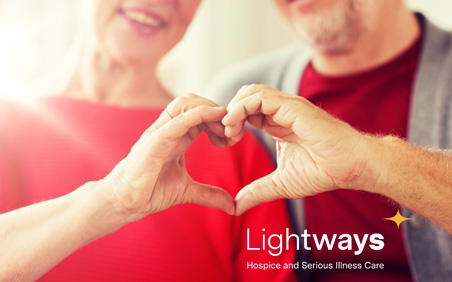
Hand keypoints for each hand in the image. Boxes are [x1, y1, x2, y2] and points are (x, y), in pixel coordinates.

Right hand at [102, 94, 234, 221]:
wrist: (126, 201)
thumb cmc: (150, 191)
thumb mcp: (188, 191)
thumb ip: (210, 194)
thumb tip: (233, 206)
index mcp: (178, 135)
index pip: (201, 113)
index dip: (220, 120)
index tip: (233, 138)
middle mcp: (170, 129)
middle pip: (195, 101)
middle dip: (218, 112)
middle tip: (232, 133)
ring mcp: (161, 131)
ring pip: (186, 102)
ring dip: (210, 109)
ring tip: (224, 129)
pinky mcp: (155, 140)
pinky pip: (178, 119)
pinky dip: (198, 113)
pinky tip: (214, 117)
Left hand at [223, 85, 373, 214]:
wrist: (350, 167)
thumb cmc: (322, 171)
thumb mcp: (280, 183)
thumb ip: (257, 191)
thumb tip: (236, 206)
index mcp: (276, 123)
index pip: (246, 110)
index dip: (232, 122)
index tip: (226, 142)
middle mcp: (280, 111)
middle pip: (245, 96)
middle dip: (229, 113)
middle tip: (226, 136)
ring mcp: (287, 106)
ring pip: (250, 92)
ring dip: (233, 108)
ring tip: (228, 130)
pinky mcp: (293, 107)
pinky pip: (260, 98)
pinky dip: (241, 108)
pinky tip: (235, 126)